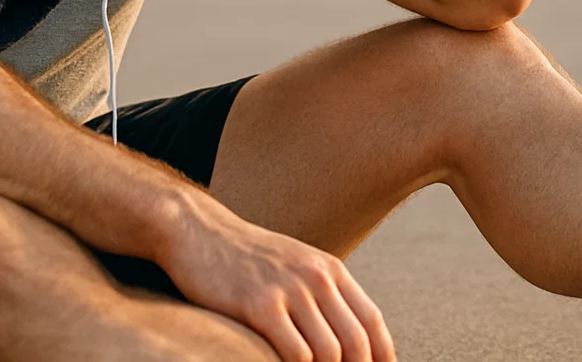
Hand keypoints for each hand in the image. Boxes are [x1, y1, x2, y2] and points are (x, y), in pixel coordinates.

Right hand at [158, 192, 394, 361]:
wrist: (198, 231)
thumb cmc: (245, 257)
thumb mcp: (294, 264)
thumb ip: (322, 293)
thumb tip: (347, 337)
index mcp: (329, 269)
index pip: (372, 321)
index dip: (383, 357)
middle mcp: (315, 277)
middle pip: (356, 342)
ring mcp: (288, 290)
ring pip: (329, 352)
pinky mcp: (259, 305)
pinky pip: (295, 353)